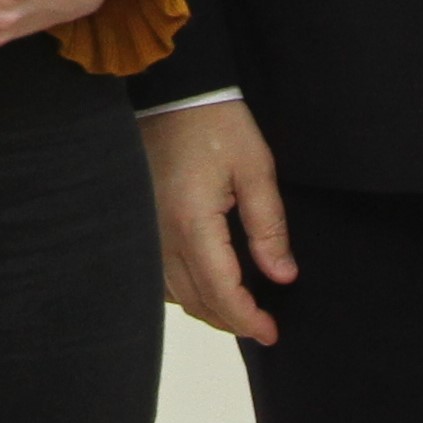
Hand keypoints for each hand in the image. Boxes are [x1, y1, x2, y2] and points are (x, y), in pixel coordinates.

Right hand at [142, 99, 295, 343]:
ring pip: (175, 294)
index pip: (221, 292)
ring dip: (208, 308)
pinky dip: (185, 291)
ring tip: (240, 310)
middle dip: (232, 321)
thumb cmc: (216, 123)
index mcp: (192, 223)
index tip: (273, 332)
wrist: (171, 90)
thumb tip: (282, 276)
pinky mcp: (140, 222)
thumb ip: (269, 225)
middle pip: (196, 301)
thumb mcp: (255, 167)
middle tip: (263, 326)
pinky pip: (159, 275)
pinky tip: (207, 285)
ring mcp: (145, 231)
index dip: (248, 319)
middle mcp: (161, 235)